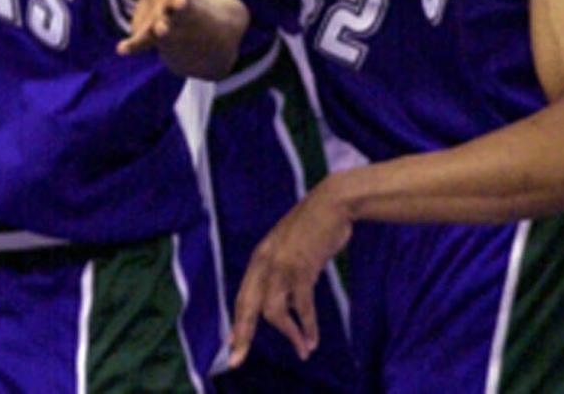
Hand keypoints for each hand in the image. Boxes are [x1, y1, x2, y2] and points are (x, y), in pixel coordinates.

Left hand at [117, 0, 201, 56]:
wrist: (173, 23)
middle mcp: (172, 3)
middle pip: (177, 2)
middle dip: (179, 2)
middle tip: (181, 2)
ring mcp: (162, 22)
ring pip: (163, 26)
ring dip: (163, 27)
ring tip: (162, 28)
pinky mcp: (147, 37)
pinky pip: (139, 43)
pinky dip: (131, 47)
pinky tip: (121, 49)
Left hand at [229, 175, 351, 367]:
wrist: (331, 203)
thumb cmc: (312, 226)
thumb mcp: (288, 249)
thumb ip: (280, 271)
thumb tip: (280, 301)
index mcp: (260, 257)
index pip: (243, 295)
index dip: (238, 321)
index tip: (232, 344)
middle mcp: (265, 262)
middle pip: (248, 306)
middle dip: (243, 335)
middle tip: (237, 360)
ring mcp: (282, 265)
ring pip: (273, 310)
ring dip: (288, 334)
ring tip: (303, 351)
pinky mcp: (302, 268)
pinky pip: (302, 306)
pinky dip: (307, 326)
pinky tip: (313, 339)